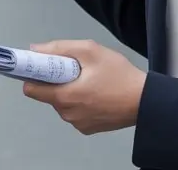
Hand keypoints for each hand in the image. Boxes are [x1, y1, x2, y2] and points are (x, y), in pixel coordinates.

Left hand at [21, 39, 146, 135]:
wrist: (146, 100)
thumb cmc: (119, 75)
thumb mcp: (90, 50)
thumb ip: (59, 48)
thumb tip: (35, 50)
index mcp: (65, 96)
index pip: (31, 89)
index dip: (33, 74)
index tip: (40, 65)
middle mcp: (67, 114)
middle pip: (48, 94)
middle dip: (57, 80)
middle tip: (77, 69)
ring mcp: (78, 124)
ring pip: (62, 103)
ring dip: (70, 91)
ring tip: (91, 80)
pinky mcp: (88, 129)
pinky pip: (75, 112)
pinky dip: (81, 102)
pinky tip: (97, 93)